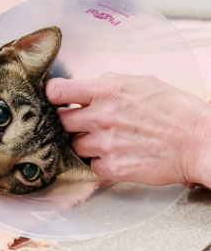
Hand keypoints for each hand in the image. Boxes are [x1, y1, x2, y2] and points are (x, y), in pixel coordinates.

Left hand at [46, 74, 210, 185]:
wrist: (200, 142)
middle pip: (60, 120)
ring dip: (85, 142)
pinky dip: (100, 161)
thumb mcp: (141, 82)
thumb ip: (108, 83)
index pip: (56, 91)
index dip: (54, 95)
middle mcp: (101, 117)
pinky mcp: (112, 168)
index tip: (57, 99)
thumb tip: (87, 86)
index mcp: (107, 91)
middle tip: (86, 121)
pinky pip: (90, 164)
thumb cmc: (175, 110)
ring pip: (74, 144)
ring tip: (108, 139)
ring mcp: (104, 144)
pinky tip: (117, 154)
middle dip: (70, 120)